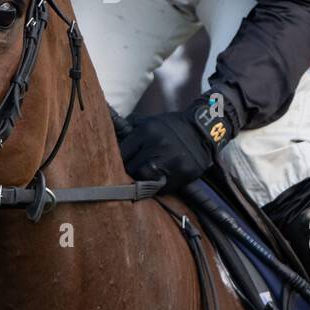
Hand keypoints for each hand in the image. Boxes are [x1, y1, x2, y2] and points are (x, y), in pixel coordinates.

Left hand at [118, 95, 234, 191]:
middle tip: (129, 174)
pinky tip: (158, 180)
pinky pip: (163, 187)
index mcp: (146, 130)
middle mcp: (158, 144)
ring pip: (145, 180)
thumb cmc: (169, 128)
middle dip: (129, 172)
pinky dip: (158, 186)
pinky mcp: (183, 172)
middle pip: (131, 168)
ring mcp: (171, 159)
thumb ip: (128, 130)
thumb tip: (109, 142)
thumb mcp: (148, 121)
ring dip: (142, 181)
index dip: (117, 161)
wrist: (201, 130)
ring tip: (142, 179)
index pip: (121, 153)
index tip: (116, 165)